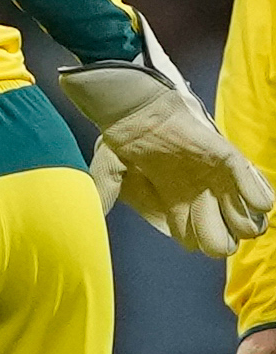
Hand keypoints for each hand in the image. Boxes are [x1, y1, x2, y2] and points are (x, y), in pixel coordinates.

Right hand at [63, 55, 274, 256]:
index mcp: (175, 204)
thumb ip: (104, 196)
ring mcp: (219, 181)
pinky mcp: (230, 162)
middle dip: (218, 242)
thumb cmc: (122, 138)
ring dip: (240, 224)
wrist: (136, 109)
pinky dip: (258, 200)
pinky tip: (250, 200)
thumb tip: (94, 217)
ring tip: (225, 208)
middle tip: (207, 223)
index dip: (194, 243)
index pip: (197, 242)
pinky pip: (259, 195)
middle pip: (224, 244)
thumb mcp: (108, 172)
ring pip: (249, 225)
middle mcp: (200, 197)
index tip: (183, 230)